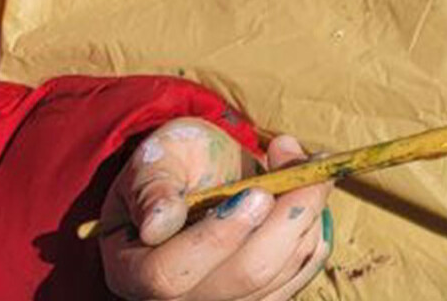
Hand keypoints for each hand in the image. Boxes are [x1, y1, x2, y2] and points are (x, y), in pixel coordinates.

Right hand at [99, 119, 333, 299]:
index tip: (256, 194)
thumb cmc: (170, 164)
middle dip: (284, 220)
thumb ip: (153, 188)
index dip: (216, 238)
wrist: (199, 173)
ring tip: (305, 165)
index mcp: (132, 270)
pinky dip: (314, 232)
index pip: (168, 274)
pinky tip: (310, 195)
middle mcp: (176, 300)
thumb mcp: (154, 160)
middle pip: (242, 276)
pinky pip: (298, 273)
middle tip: (303, 167)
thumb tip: (158, 224)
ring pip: (278, 274)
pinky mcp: (259, 295)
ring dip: (306, 216)